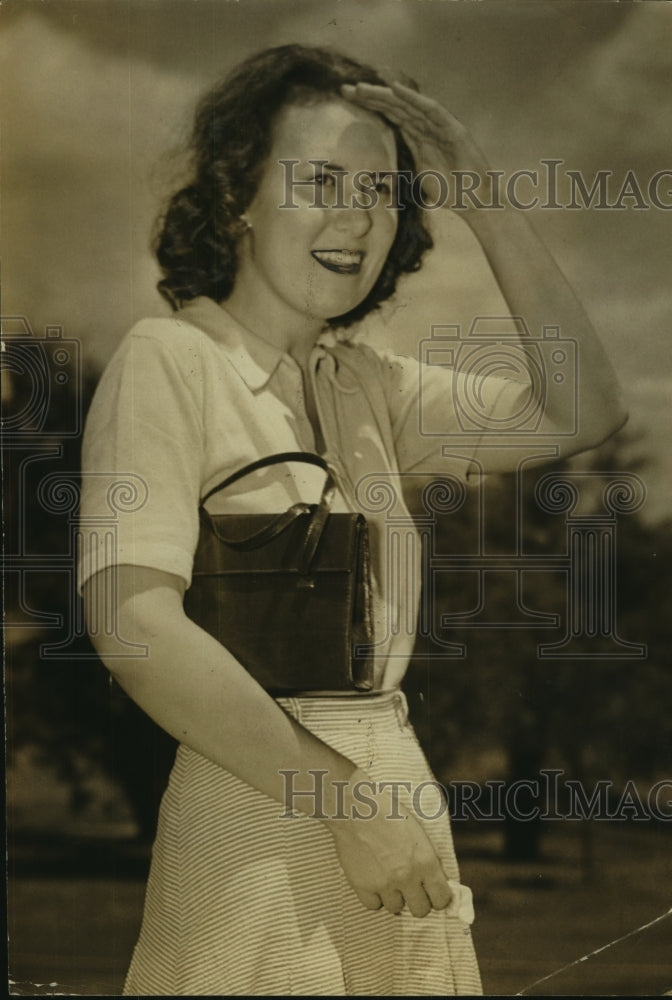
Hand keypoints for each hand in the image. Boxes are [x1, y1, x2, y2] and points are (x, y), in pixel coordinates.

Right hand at [325, 770, 452, 917]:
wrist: (356, 806)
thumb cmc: (388, 812)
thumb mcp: (418, 833)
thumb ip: (428, 860)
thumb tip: (436, 882)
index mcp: (426, 862)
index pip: (442, 899)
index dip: (438, 897)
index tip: (433, 892)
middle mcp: (407, 877)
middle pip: (420, 910)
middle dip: (417, 900)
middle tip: (410, 887)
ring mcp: (384, 884)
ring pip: (395, 908)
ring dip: (394, 896)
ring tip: (388, 878)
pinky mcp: (363, 886)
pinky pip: (373, 905)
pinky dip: (374, 896)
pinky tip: (373, 881)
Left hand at [341, 80, 490, 203]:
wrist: (475, 200)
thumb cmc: (450, 191)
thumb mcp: (418, 177)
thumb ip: (404, 166)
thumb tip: (381, 173)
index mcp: (417, 136)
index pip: (391, 115)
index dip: (370, 105)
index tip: (347, 98)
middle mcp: (426, 126)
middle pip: (395, 106)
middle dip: (371, 96)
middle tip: (345, 89)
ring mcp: (440, 126)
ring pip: (409, 104)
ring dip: (386, 94)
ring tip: (363, 87)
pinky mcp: (452, 129)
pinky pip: (430, 110)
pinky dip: (414, 98)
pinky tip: (396, 89)